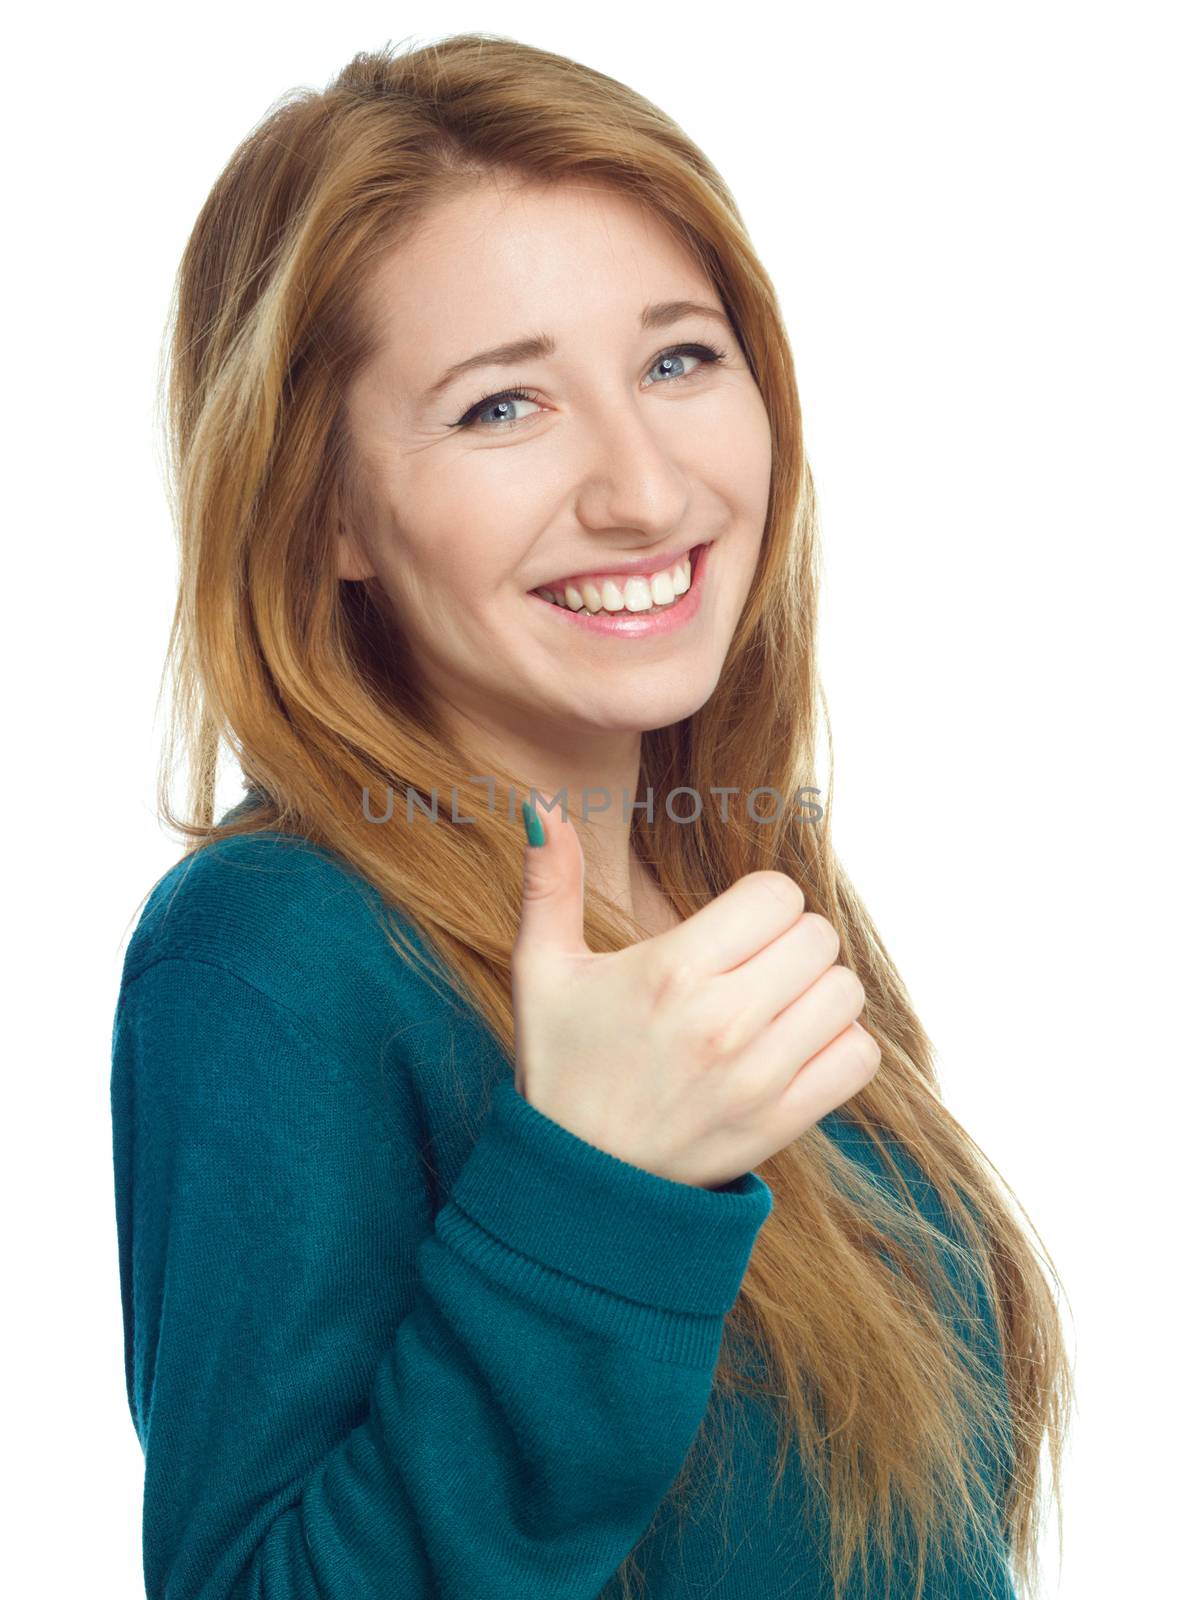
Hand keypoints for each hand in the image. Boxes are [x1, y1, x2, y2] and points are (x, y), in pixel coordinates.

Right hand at [511, 800, 880, 1188]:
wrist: (574, 1183)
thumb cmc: (560, 1064)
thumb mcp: (542, 969)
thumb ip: (551, 881)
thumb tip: (543, 804)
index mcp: (670, 972)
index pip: (777, 895)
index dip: (758, 903)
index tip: (728, 930)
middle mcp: (722, 1022)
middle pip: (818, 936)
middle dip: (788, 942)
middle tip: (748, 967)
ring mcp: (758, 1077)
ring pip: (844, 993)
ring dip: (816, 991)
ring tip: (769, 1006)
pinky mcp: (782, 1123)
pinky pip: (858, 1058)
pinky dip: (836, 1045)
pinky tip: (791, 1047)